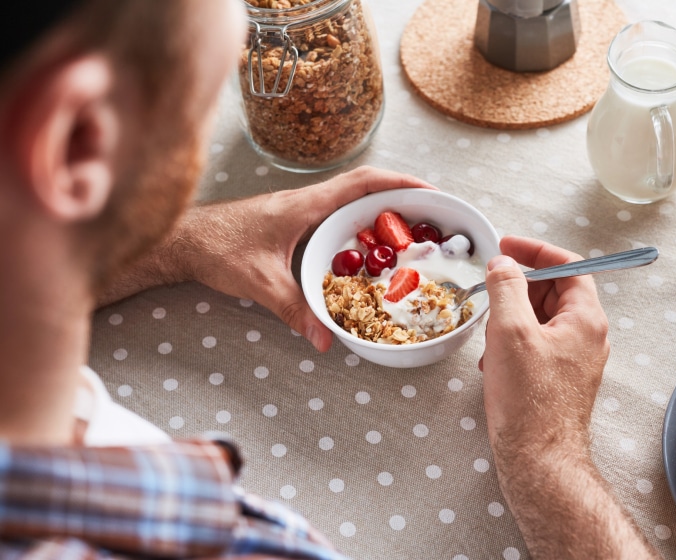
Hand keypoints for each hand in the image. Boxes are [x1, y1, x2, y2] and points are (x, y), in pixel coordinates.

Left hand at [175, 166, 434, 351]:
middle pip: (365, 187)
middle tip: (432, 214)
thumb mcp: (260, 281)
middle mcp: (307, 201)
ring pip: (351, 200)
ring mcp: (300, 209)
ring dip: (382, 208)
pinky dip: (360, 223)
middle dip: (402, 194)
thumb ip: (295, 309)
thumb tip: (326, 339)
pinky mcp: (293, 221)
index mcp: (306, 205)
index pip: (362, 182)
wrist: (183, 238)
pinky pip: (337, 215)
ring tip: (411, 230)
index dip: (400, 182)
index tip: (431, 190)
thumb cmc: (217, 248)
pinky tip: (368, 249)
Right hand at [479, 238, 659, 559]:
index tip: (506, 246)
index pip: (569, 265)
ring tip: (489, 336)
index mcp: (585, 318)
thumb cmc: (528, 398)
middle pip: (554, 291)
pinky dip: (512, 343)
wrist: (538, 459)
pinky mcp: (559, 379)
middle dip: (518, 289)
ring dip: (511, 319)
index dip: (536, 250)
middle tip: (490, 292)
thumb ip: (506, 287)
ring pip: (541, 320)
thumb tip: (502, 264)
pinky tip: (493, 363)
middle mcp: (587, 336)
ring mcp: (575, 359)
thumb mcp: (510, 330)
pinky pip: (536, 345)